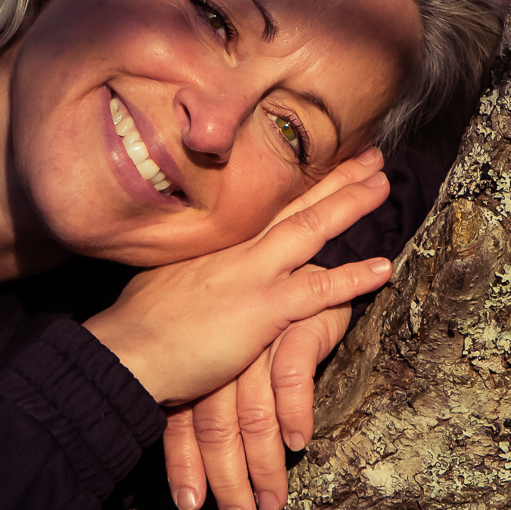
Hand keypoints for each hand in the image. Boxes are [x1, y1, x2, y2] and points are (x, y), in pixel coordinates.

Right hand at [85, 150, 393, 407]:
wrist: (126, 354)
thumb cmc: (140, 326)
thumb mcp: (168, 279)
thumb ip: (198, 268)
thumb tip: (204, 267)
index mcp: (218, 241)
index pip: (268, 203)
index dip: (301, 182)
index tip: (327, 160)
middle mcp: (237, 247)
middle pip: (295, 203)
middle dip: (336, 176)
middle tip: (372, 155)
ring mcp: (251, 274)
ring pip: (311, 229)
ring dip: (350, 205)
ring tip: (384, 186)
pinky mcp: (262, 309)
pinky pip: (317, 290)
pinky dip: (351, 278)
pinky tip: (383, 269)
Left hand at [163, 304, 350, 509]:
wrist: (301, 253)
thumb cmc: (266, 312)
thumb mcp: (230, 353)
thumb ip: (209, 396)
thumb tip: (198, 457)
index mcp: (199, 362)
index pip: (184, 423)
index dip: (185, 467)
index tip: (191, 507)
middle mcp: (223, 353)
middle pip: (217, 427)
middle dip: (227, 480)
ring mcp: (257, 338)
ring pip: (254, 413)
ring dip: (264, 464)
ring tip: (273, 502)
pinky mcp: (295, 321)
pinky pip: (291, 376)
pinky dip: (294, 412)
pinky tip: (300, 442)